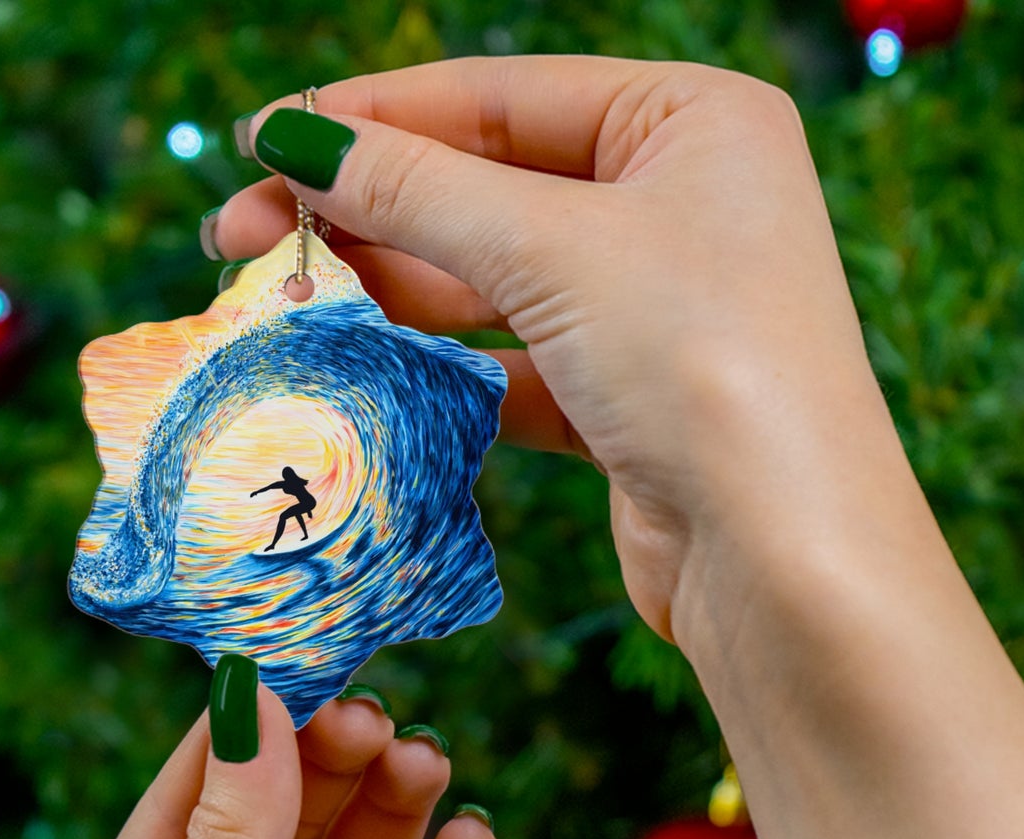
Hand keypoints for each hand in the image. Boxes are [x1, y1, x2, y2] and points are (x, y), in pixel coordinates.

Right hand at [211, 57, 903, 643]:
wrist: (783, 558)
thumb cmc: (701, 363)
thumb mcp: (553, 249)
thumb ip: (418, 189)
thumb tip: (294, 140)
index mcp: (692, 120)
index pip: (500, 97)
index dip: (372, 117)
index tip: (260, 142)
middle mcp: (681, 203)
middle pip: (489, 188)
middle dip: (366, 211)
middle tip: (239, 238)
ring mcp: (656, 308)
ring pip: (495, 281)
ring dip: (392, 292)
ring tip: (286, 303)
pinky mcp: (630, 402)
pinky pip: (516, 364)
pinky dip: (445, 369)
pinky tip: (368, 370)